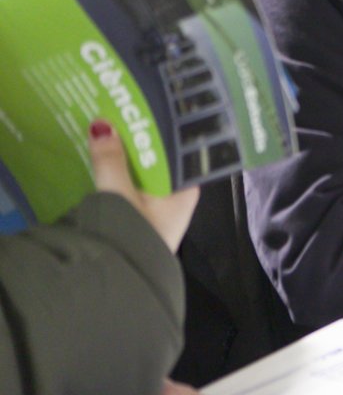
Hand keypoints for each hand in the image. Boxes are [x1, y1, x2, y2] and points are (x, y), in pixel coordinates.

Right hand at [88, 119, 196, 252]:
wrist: (117, 285)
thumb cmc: (130, 234)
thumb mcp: (118, 193)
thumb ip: (111, 160)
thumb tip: (103, 124)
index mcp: (187, 190)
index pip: (185, 151)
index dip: (168, 131)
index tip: (152, 109)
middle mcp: (179, 200)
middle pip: (163, 163)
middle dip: (144, 144)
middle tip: (125, 113)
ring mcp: (161, 214)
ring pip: (147, 178)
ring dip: (130, 161)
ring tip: (112, 130)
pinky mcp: (142, 225)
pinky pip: (135, 192)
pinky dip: (122, 178)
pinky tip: (105, 164)